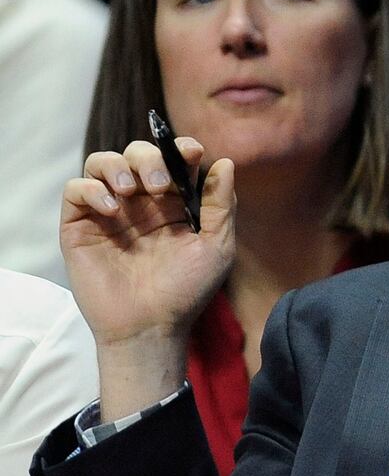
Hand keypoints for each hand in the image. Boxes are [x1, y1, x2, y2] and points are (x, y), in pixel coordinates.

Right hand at [62, 140, 234, 418]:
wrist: (150, 327)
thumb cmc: (186, 290)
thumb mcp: (216, 248)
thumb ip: (221, 206)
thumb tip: (226, 163)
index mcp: (174, 203)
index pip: (173, 161)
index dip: (180, 149)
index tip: (192, 152)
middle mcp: (140, 202)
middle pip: (136, 154)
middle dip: (149, 158)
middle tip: (159, 185)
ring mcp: (109, 211)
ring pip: (102, 163)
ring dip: (117, 166)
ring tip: (131, 191)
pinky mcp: (80, 226)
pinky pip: (76, 189)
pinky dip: (91, 190)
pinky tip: (112, 209)